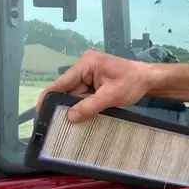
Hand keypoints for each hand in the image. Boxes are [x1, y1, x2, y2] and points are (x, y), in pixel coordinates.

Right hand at [36, 50, 153, 122]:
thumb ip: (89, 106)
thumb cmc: (133, 82)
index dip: (48, 97)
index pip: (61, 82)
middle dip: (64, 106)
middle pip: (68, 90)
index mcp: (86, 64)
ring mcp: (89, 74)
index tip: (39, 111)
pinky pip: (84, 95)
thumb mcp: (111, 95)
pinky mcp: (95, 82)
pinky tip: (81, 117)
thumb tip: (70, 117)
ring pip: (75, 95)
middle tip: (57, 124)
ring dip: (76, 107)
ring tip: (70, 123)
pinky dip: (83, 106)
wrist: (149, 80)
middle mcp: (84, 67)